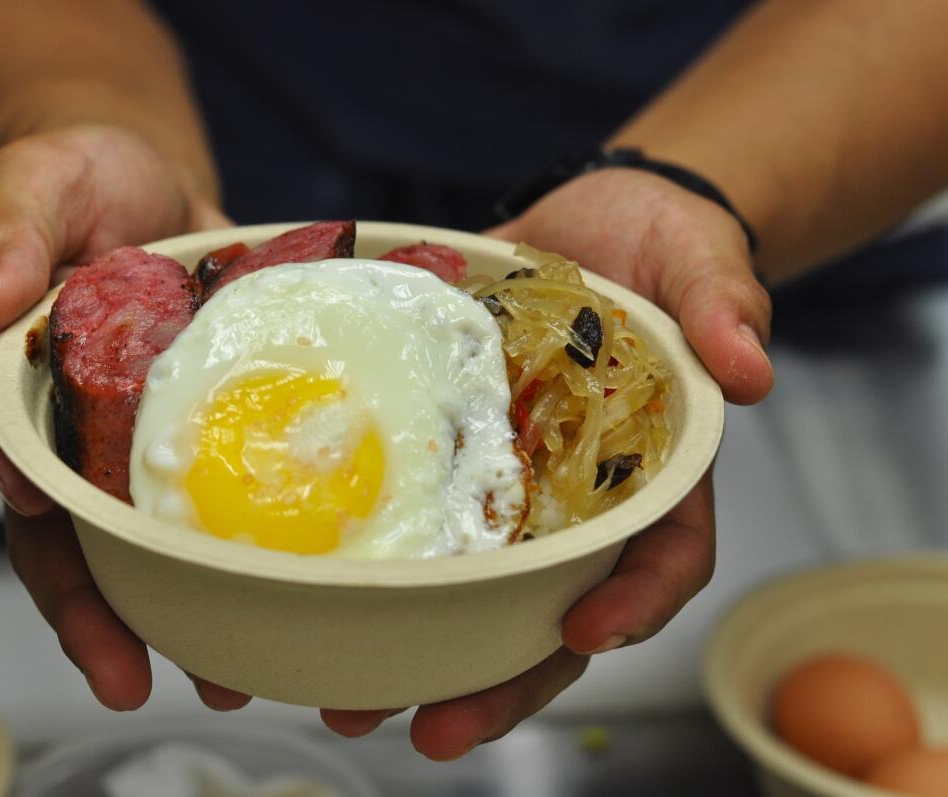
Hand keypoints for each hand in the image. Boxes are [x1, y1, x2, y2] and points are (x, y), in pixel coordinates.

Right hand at [0, 124, 229, 708]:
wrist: (143, 179)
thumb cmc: (74, 175)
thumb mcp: (35, 181)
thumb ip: (7, 234)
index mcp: (1, 378)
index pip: (3, 455)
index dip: (29, 507)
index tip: (55, 538)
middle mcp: (58, 426)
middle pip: (63, 532)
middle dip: (94, 610)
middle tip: (135, 675)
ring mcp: (124, 437)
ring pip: (138, 537)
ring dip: (173, 606)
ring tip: (225, 673)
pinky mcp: (188, 428)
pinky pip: (206, 496)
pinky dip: (233, 549)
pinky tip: (275, 594)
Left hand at [317, 168, 772, 757]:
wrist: (583, 223)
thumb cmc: (659, 245)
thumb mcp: (700, 260)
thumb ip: (726, 304)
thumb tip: (751, 368)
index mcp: (652, 474)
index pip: (664, 557)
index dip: (635, 604)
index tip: (587, 630)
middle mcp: (577, 501)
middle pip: (551, 611)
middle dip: (499, 680)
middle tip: (436, 728)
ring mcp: (508, 487)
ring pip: (471, 592)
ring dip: (416, 655)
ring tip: (350, 705)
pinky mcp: (448, 458)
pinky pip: (413, 522)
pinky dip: (371, 572)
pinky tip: (314, 604)